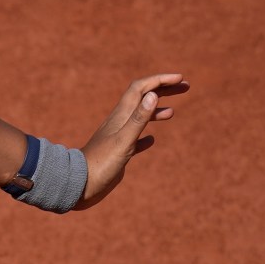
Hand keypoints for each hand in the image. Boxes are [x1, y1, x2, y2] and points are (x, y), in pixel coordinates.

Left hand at [74, 72, 187, 210]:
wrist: (79, 185)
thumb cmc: (100, 164)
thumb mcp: (124, 141)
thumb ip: (139, 119)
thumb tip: (153, 95)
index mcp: (121, 115)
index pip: (142, 88)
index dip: (160, 80)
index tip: (180, 78)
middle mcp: (120, 122)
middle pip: (143, 98)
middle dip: (163, 90)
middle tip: (185, 87)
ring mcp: (119, 137)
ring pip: (140, 118)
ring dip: (157, 111)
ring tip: (173, 112)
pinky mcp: (118, 153)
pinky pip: (134, 140)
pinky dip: (145, 136)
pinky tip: (152, 139)